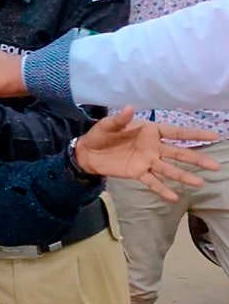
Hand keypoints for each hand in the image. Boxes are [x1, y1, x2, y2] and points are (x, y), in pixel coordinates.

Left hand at [75, 107, 221, 200]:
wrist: (87, 152)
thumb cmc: (101, 134)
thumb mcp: (109, 124)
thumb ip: (120, 119)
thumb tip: (128, 107)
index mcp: (150, 131)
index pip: (177, 133)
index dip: (195, 134)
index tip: (214, 136)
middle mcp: (153, 147)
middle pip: (179, 154)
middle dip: (197, 159)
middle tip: (215, 166)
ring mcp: (147, 161)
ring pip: (169, 169)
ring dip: (184, 176)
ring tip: (200, 183)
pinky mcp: (138, 173)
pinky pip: (152, 182)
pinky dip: (162, 189)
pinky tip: (174, 196)